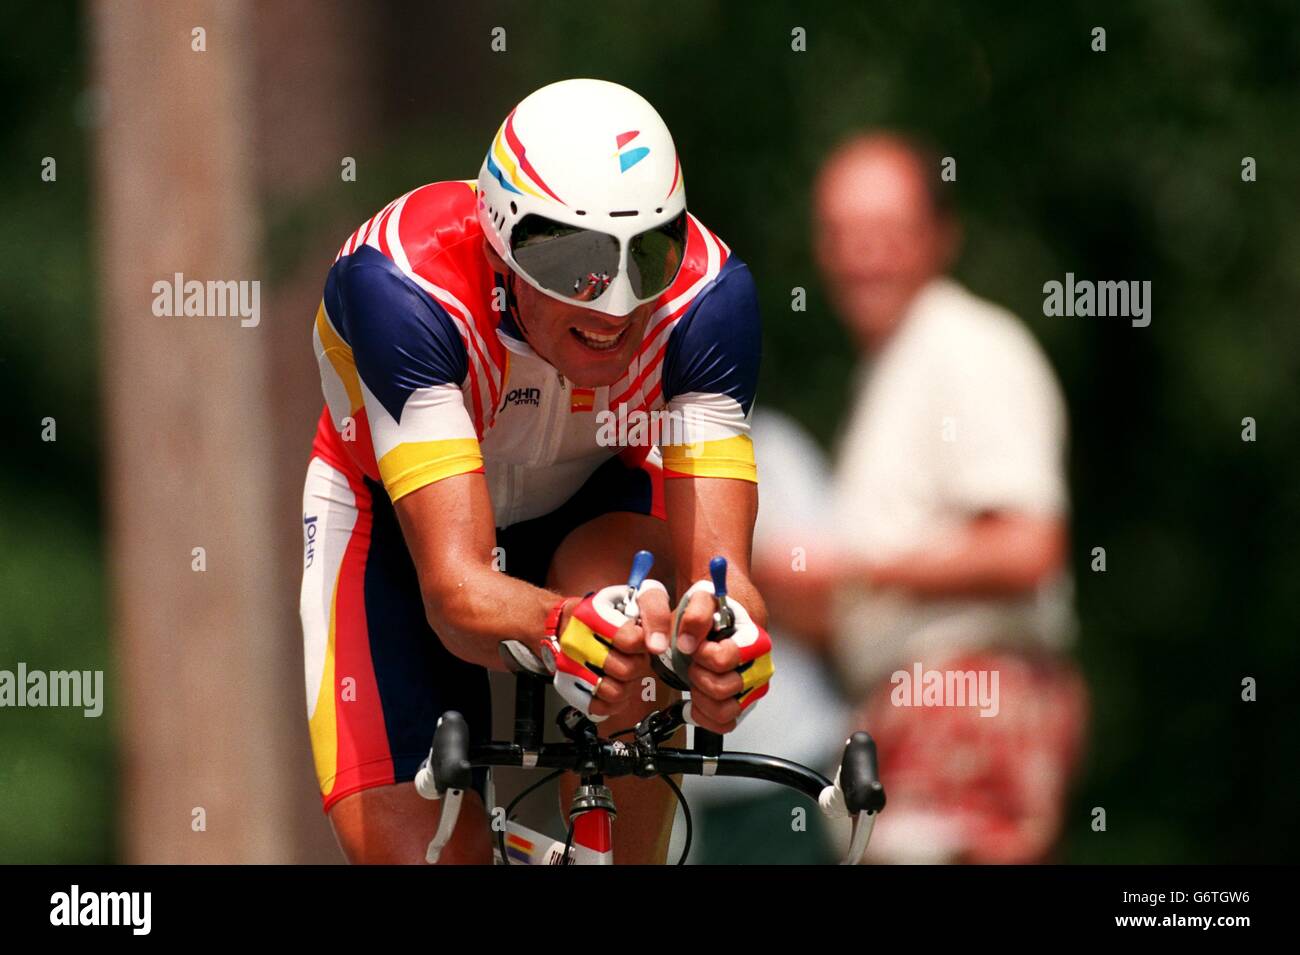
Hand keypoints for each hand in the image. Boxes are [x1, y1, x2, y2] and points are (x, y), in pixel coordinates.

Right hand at [542, 581, 666, 722]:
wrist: (564, 623)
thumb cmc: (602, 613)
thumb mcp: (629, 598)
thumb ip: (652, 612)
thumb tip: (658, 645)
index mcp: (592, 616)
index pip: (633, 641)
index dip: (644, 643)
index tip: (640, 639)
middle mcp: (577, 643)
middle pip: (628, 670)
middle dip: (637, 664)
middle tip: (631, 655)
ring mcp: (570, 667)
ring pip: (615, 692)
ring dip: (626, 685)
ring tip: (622, 672)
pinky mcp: (567, 686)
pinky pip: (599, 707)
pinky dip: (611, 702)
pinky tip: (611, 685)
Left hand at [645, 579, 773, 733]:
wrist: (722, 613)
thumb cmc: (714, 609)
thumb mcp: (701, 600)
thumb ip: (695, 616)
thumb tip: (688, 643)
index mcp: (755, 641)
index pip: (725, 660)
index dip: (703, 655)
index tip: (696, 646)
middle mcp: (760, 667)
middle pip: (723, 689)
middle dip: (699, 676)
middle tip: (695, 663)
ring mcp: (754, 687)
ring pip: (725, 711)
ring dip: (702, 697)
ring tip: (697, 679)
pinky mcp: (745, 703)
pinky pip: (725, 724)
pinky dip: (705, 715)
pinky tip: (697, 698)